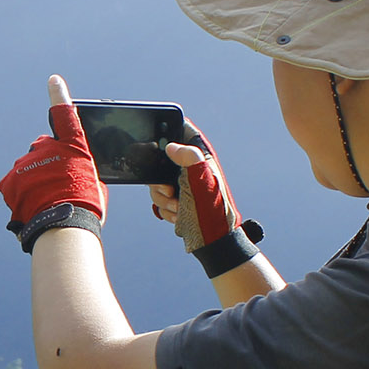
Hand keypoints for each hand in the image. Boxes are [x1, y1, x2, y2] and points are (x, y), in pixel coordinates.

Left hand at [0, 75, 107, 247]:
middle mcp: (45, 147)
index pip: (64, 113)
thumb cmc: (86, 206)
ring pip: (29, 169)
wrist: (63, 226)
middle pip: (44, 149)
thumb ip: (78, 166)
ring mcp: (25, 163)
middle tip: (58, 185)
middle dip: (49, 162)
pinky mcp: (9, 180)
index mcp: (72, 144)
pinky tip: (33, 205)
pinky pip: (15, 184)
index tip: (53, 80)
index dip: (59, 94)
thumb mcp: (93, 180)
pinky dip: (22, 193)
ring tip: (48, 201)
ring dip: (36, 181)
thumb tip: (69, 171)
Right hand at [149, 131, 262, 275]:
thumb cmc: (210, 210)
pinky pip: (159, 197)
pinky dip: (165, 208)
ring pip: (157, 181)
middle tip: (171, 190)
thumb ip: (188, 157)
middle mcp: (192, 166)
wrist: (211, 239)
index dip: (169, 131)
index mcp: (200, 156)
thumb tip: (171, 146)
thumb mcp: (200, 179)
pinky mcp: (177, 197)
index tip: (160, 144)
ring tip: (178, 206)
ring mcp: (183, 182)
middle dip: (160, 179)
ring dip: (162, 197)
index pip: (183, 129)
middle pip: (161, 158)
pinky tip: (178, 214)